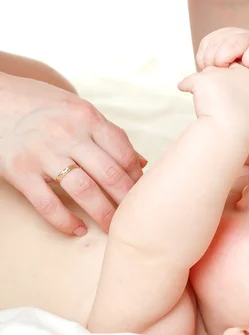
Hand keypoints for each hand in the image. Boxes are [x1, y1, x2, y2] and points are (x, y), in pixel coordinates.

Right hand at [0, 74, 146, 234]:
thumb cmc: (42, 104)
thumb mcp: (78, 109)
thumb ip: (109, 134)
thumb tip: (141, 162)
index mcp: (87, 117)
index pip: (123, 152)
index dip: (136, 177)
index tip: (142, 192)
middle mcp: (68, 134)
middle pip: (108, 173)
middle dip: (126, 199)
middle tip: (136, 217)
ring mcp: (43, 153)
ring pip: (83, 190)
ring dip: (102, 213)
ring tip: (113, 228)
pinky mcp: (20, 171)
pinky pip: (47, 202)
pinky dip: (64, 220)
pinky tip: (77, 230)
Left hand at [178, 64, 248, 140]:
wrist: (228, 129)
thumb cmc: (246, 126)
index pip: (236, 73)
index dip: (231, 85)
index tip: (229, 97)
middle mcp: (232, 70)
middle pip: (221, 72)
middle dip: (217, 83)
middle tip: (215, 97)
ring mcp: (215, 74)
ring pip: (205, 76)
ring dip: (202, 86)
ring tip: (202, 99)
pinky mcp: (199, 80)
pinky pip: (187, 81)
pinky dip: (185, 85)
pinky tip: (184, 89)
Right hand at [196, 28, 248, 96]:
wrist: (238, 75)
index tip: (245, 68)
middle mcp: (246, 38)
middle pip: (235, 42)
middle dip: (225, 58)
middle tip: (222, 72)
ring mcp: (228, 35)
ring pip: (216, 43)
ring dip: (212, 61)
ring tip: (215, 75)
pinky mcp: (213, 37)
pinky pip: (205, 45)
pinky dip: (204, 60)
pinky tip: (209, 70)